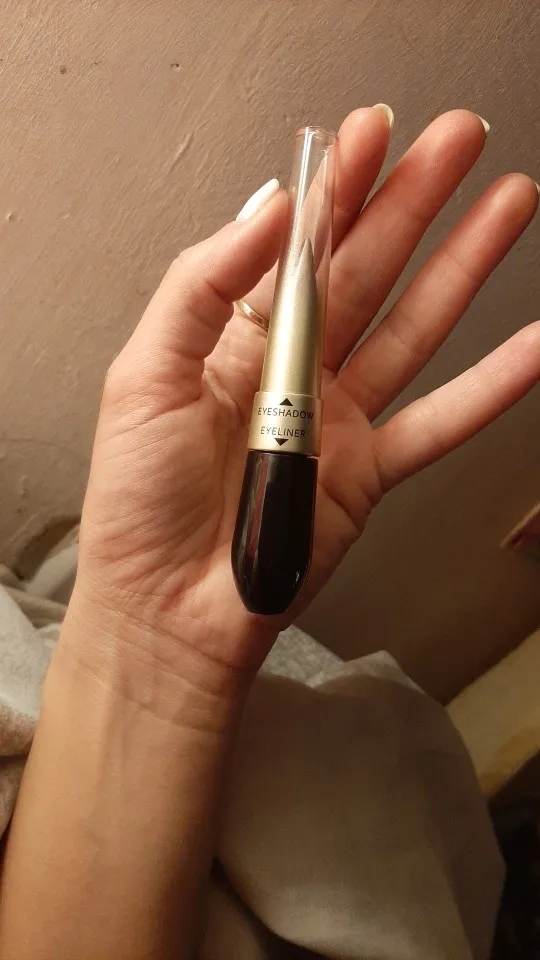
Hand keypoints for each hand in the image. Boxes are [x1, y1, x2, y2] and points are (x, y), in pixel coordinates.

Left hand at [76, 108, 538, 673]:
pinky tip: (529, 346)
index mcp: (235, 340)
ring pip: (413, 328)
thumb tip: (265, 209)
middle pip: (366, 270)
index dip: (337, 186)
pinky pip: (440, 421)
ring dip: (463, 268)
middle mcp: (293, 370)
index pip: (296, 245)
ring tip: (507, 208)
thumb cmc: (140, 504)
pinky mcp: (370, 472)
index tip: (373, 133)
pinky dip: (489, 386)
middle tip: (457, 144)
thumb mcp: (145, 376)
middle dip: (413, 202)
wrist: (168, 609)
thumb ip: (202, 287)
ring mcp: (337, 418)